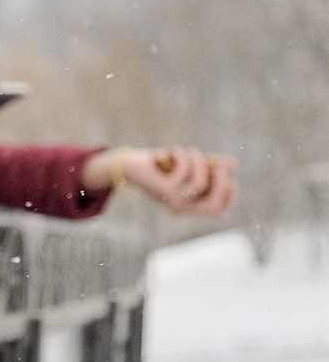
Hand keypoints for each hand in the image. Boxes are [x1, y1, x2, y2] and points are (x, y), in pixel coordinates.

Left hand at [84, 146, 236, 215]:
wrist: (128, 165)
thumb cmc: (159, 165)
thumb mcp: (188, 165)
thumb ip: (209, 165)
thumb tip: (233, 164)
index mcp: (188, 205)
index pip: (217, 210)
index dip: (228, 194)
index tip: (228, 176)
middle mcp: (181, 207)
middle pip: (213, 206)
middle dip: (221, 184)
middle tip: (218, 166)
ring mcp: (172, 200)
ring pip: (200, 184)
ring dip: (199, 162)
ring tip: (190, 151)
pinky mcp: (163, 189)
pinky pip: (185, 172)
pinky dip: (185, 157)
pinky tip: (177, 151)